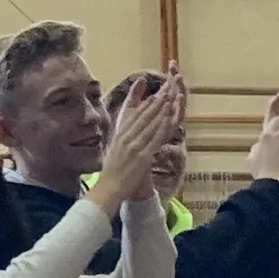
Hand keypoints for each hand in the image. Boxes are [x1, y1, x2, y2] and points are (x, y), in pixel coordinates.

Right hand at [98, 72, 185, 206]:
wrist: (108, 188)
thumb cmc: (111, 172)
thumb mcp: (113, 150)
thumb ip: (121, 140)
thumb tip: (126, 133)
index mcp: (120, 135)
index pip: (134, 115)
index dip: (146, 104)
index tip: (155, 95)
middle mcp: (126, 137)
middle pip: (144, 116)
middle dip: (156, 102)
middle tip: (166, 89)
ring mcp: (134, 146)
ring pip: (150, 124)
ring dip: (161, 110)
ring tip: (170, 98)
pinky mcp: (142, 156)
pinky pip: (155, 139)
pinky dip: (162, 127)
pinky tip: (169, 119)